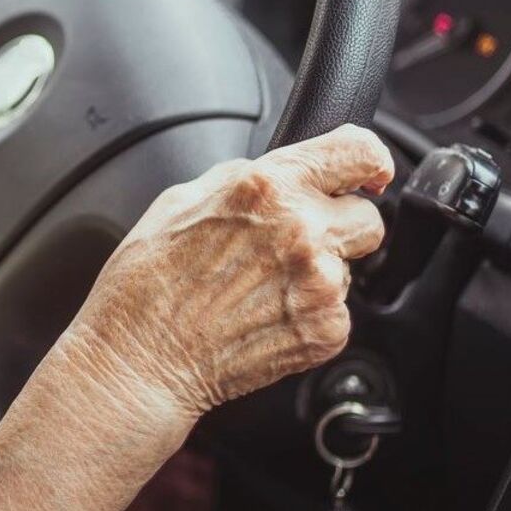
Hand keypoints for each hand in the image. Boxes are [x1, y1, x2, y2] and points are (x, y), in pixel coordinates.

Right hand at [65, 125, 392, 417]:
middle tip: (293, 245)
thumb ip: (244, 180)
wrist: (141, 359)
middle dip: (339, 226)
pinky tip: (263, 317)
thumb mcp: (181, 200)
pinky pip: (338, 311)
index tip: (369, 173)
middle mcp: (301, 230)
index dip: (370, 160)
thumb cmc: (146, 283)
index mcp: (265, 187)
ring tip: (260, 290)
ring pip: (350, 268)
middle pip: (368, 217)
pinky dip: (309, 314)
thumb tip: (280, 175)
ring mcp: (320, 284)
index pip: (357, 151)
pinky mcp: (327, 330)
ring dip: (318, 274)